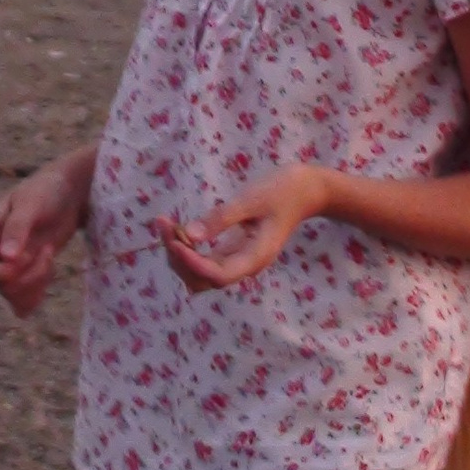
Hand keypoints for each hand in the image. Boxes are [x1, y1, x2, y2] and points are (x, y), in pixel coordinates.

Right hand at [0, 150, 91, 317]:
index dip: (4, 274)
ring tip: (49, 256)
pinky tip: (49, 269)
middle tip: (46, 251)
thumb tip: (6, 257)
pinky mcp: (23, 274)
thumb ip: (17, 227)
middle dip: (28, 277)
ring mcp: (6, 266)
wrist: (65, 194)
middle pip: (0, 287)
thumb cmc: (46, 190)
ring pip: (13, 296)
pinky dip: (38, 293)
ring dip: (37, 282)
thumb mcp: (32, 203)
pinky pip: (23, 302)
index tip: (28, 255)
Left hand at [156, 164, 328, 292]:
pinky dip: (186, 248)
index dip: (191, 262)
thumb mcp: (252, 199)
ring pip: (199, 273)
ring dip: (178, 255)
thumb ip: (222, 218)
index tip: (173, 238)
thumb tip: (190, 234)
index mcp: (255, 258)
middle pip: (203, 279)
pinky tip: (175, 228)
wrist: (306, 190)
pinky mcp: (232, 250)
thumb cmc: (284, 190)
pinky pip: (203, 260)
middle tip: (163, 225)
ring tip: (164, 225)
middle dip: (179, 257)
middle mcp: (245, 265)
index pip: (216, 275)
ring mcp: (238, 259)